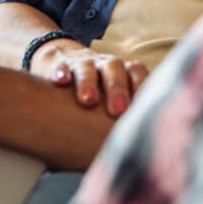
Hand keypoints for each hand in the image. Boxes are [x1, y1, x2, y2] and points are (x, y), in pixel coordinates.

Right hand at [30, 39, 148, 117]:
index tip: (143, 108)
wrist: (64, 62)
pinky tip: (61, 82)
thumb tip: (143, 142)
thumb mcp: (114, 98)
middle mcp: (104, 65)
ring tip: (88, 100)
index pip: (136, 71)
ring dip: (88, 82)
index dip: (141, 85)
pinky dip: (61, 72)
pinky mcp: (59, 64)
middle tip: (118, 110)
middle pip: (114, 68)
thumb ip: (129, 112)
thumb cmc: (97, 90)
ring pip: (87, 68)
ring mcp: (81, 63)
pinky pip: (60, 65)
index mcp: (122, 71)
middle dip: (117, 88)